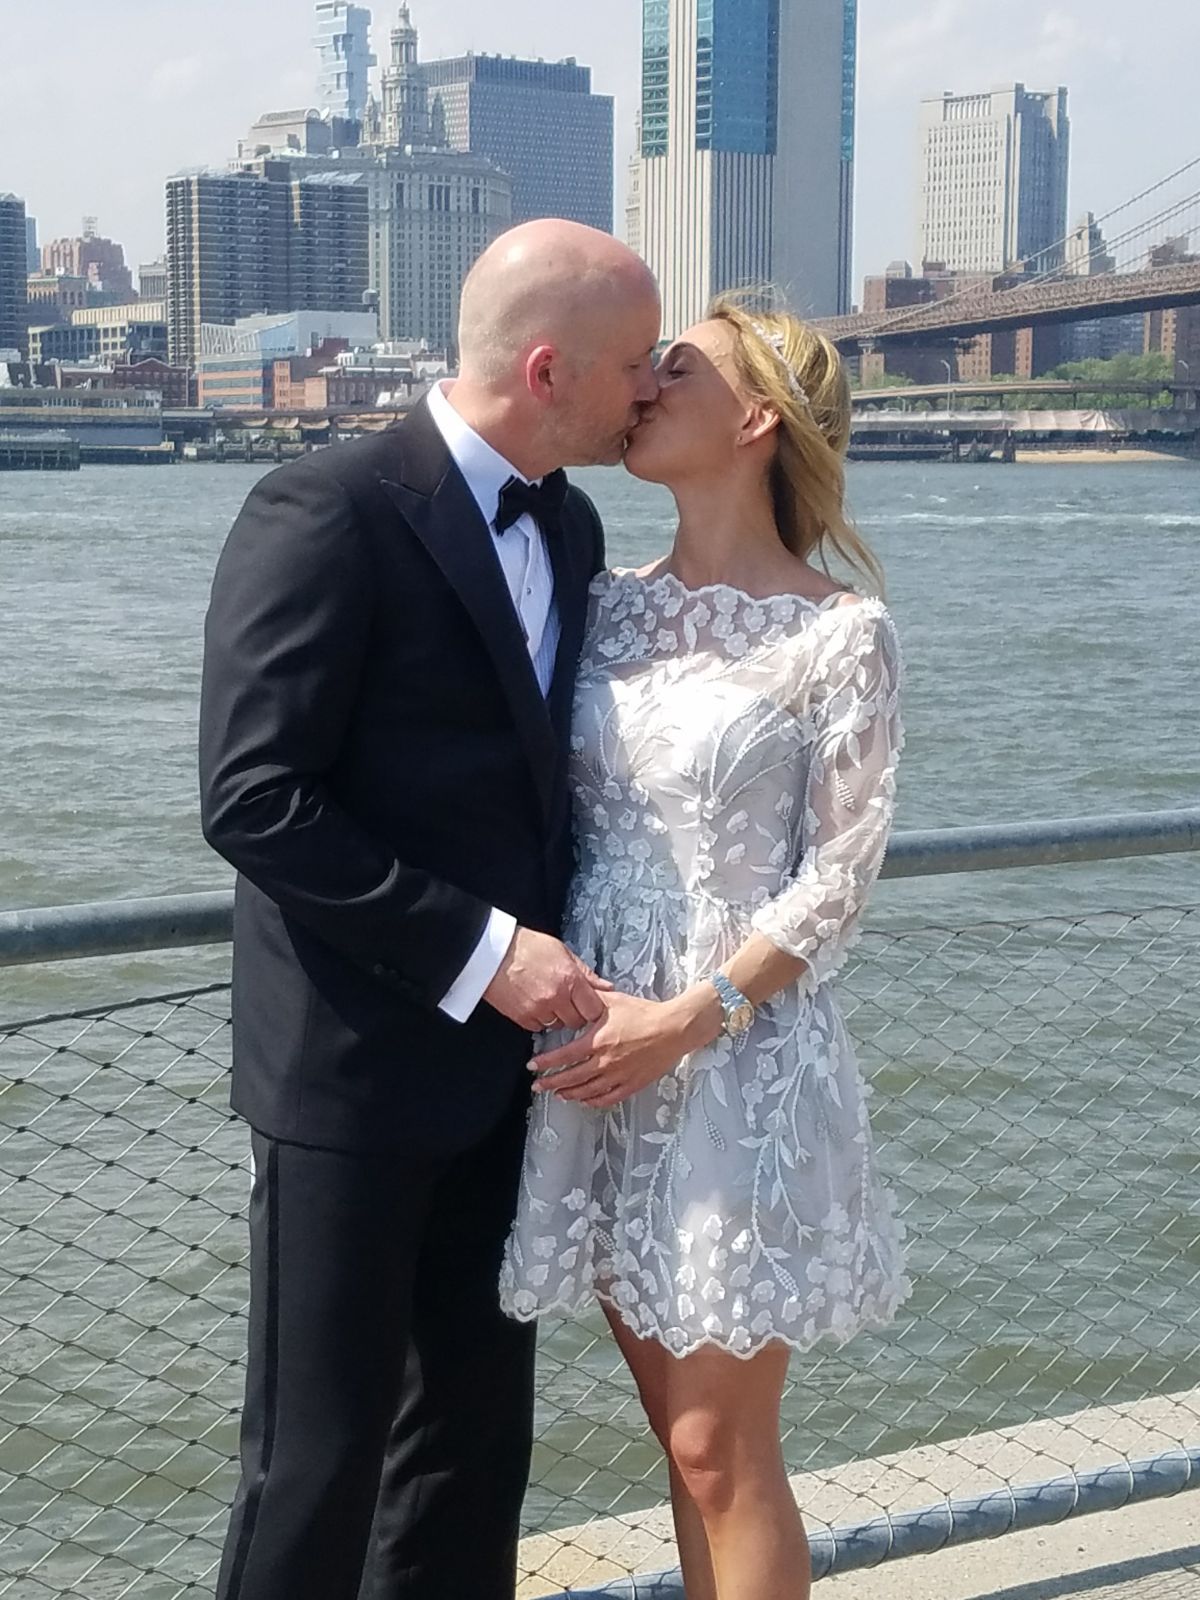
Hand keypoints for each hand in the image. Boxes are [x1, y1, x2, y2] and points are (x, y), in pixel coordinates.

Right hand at [483, 926, 611, 1031]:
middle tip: (569, 1001)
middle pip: (577, 1021)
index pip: (594, 1009)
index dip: (593, 1008)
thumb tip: (605, 986)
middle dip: (576, 1013)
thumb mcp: (562, 951)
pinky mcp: (522, 1017)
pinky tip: (535, 1003)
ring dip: (557, 1017)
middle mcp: (556, 998)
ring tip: (549, 999)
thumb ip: (585, 972)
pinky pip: (538, 1028)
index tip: (589, 1004)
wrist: (491, 952)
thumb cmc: (525, 947)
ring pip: (558, 1026)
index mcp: (570, 980)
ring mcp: (538, 1010)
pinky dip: (540, 1019)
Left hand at [530, 988, 719, 1110]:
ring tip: (559, 1094)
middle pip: (571, 1078)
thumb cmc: (644, 1013)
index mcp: (597, 1041)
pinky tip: (586, 1101)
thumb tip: (572, 993)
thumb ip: (590, 1000)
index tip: (532, 1067)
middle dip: (551, 1083)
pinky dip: (594, 1102)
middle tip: (538, 1086)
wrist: (673, 1029)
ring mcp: (618, 1076)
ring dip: (570, 1094)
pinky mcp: (632, 1084)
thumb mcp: (613, 1002)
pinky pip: (608, 1098)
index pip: (564, 1056)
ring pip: (587, 1091)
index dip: (546, 1063)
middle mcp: (604, 1062)